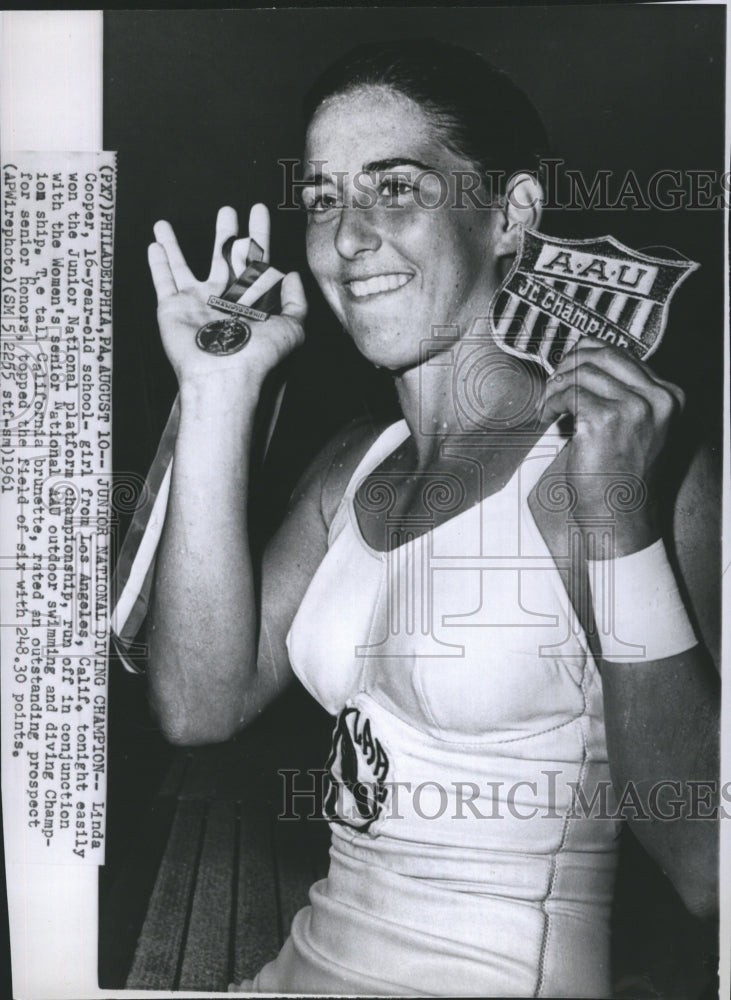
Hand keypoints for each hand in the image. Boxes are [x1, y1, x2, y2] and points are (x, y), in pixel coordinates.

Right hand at [148, 204, 305, 390]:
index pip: (257, 257)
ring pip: (183, 265)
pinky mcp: (173, 308)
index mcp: (250, 299)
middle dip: (226, 233)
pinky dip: (157, 263)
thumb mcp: (292, 328)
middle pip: (224, 256)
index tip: (259, 211)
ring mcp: (196, 303)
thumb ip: (295, 301)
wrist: (224, 376)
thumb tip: (291, 274)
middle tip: (227, 210)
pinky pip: (163, 280)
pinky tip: (154, 245)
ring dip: (175, 243)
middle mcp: (223, 298)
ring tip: (167, 223)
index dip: (259, 233)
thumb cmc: (259, 357)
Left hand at [542, 338, 684, 553]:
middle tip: (552, 385)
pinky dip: (550, 403)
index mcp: (668, 396)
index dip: (586, 354)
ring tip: (547, 406)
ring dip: (555, 387)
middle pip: (602, 354)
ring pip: (581, 372)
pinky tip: (546, 418)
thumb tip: (583, 362)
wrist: (619, 516)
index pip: (621, 353)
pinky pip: (567, 394)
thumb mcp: (636, 426)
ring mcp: (633, 408)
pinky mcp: (604, 420)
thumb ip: (623, 393)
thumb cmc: (620, 476)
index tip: (567, 369)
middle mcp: (657, 398)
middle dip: (569, 364)